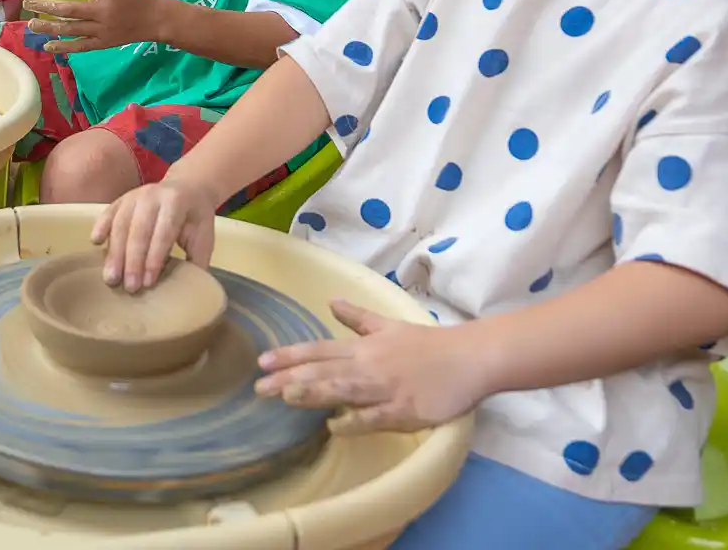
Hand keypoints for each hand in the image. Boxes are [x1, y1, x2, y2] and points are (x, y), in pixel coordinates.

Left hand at [22, 0, 166, 52]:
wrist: (155, 19)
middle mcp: (103, 12)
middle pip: (69, 10)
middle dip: (46, 6)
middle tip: (27, 2)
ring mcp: (102, 30)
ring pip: (71, 29)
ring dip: (49, 27)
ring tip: (31, 23)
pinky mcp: (102, 43)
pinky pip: (80, 46)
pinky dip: (64, 47)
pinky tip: (47, 45)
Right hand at [89, 177, 219, 292]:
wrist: (188, 187)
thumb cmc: (195, 218)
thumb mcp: (204, 237)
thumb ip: (197, 261)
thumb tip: (188, 291)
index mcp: (176, 203)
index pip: (162, 233)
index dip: (154, 258)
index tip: (148, 283)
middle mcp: (152, 195)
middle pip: (138, 230)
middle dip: (132, 261)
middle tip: (129, 287)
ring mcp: (134, 195)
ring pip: (120, 224)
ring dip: (115, 253)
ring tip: (111, 277)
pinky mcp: (122, 199)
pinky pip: (109, 213)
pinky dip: (101, 227)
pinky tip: (96, 243)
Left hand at [255, 302, 488, 433]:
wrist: (469, 357)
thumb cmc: (427, 344)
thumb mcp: (388, 325)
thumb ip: (357, 318)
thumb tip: (331, 301)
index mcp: (363, 347)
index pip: (319, 350)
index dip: (290, 356)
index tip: (262, 362)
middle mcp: (369, 366)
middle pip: (324, 372)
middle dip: (290, 378)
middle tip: (258, 386)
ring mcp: (386, 388)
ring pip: (345, 390)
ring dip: (315, 392)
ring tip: (286, 396)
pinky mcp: (406, 409)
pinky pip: (376, 417)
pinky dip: (356, 420)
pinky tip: (335, 426)